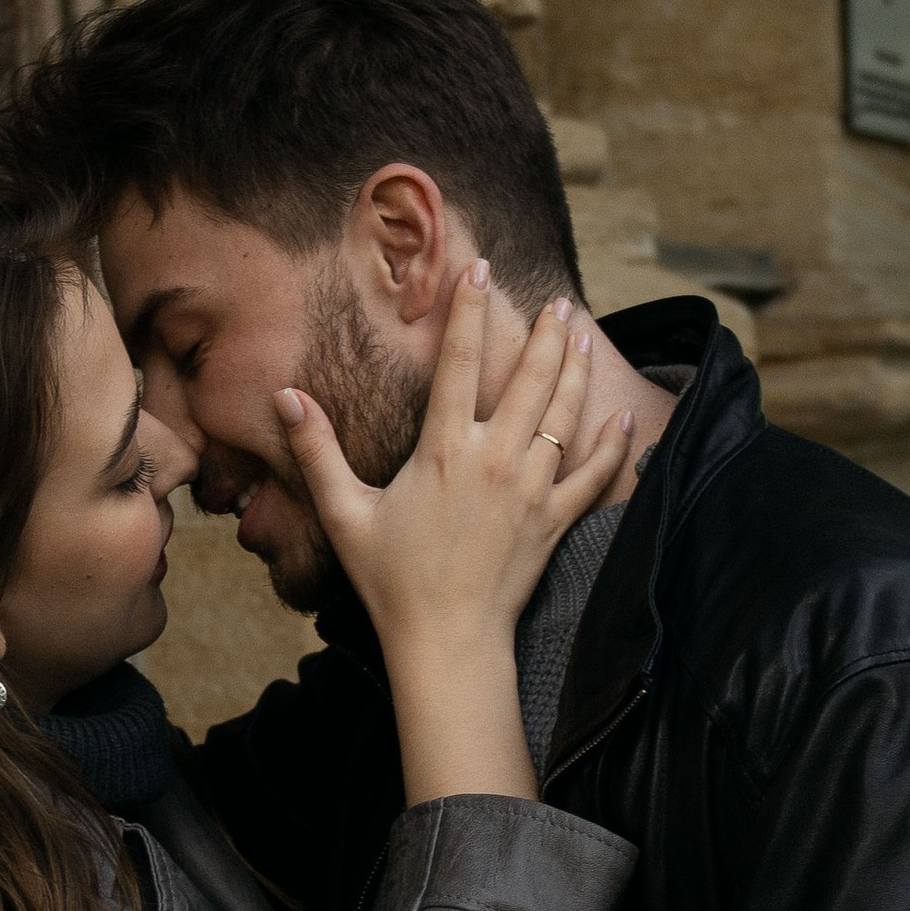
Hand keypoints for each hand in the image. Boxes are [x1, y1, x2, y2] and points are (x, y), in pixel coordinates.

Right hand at [277, 264, 632, 680]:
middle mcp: (495, 460)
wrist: (446, 641)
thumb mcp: (344, 513)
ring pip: (563, 415)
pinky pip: (593, 474)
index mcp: (444, 451)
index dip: (469, 310)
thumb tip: (285, 397)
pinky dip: (613, 445)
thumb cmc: (391, 580)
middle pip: (529, 379)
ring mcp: (531, 490)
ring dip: (575, 369)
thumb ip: (317, 451)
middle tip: (556, 300)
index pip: (459, 363)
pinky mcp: (554, 521)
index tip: (479, 269)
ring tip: (582, 332)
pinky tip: (624, 417)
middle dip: (544, 333)